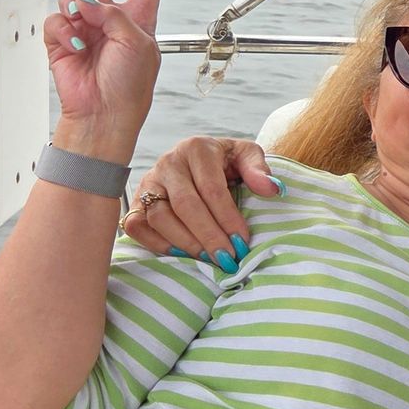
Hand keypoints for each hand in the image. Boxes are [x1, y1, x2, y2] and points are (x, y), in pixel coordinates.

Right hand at [45, 0, 173, 158]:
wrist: (104, 113)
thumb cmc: (130, 85)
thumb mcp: (138, 42)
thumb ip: (113, 14)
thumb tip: (83, 1)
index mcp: (138, 21)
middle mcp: (110, 23)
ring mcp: (84, 32)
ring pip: (70, 0)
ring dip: (75, 8)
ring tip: (84, 27)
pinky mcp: (62, 43)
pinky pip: (56, 21)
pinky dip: (63, 30)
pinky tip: (75, 44)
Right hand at [122, 136, 277, 259]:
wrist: (198, 161)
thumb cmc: (226, 161)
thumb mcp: (246, 156)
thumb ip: (259, 170)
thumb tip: (272, 189)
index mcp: (196, 149)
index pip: (211, 188)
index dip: (227, 217)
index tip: (242, 241)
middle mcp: (168, 163)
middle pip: (186, 205)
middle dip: (209, 235)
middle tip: (226, 258)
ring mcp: (149, 182)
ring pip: (160, 217)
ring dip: (185, 242)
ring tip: (208, 259)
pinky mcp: (136, 201)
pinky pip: (137, 226)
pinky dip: (156, 243)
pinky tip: (181, 255)